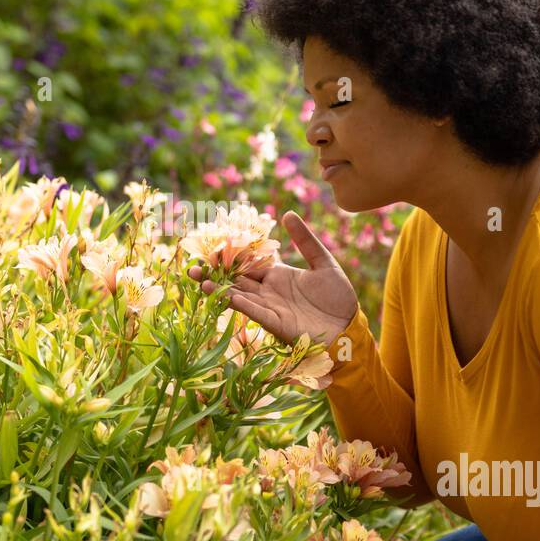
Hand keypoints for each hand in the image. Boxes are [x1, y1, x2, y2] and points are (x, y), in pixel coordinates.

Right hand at [187, 211, 358, 348]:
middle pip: (236, 279)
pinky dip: (239, 303)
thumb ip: (305, 240)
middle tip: (191, 265)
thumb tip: (287, 213)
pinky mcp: (275, 323)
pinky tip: (225, 295)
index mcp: (277, 275)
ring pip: (238, 295)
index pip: (249, 262)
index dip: (231, 255)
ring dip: (219, 288)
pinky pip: (254, 311)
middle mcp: (268, 291)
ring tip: (198, 280)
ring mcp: (270, 307)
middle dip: (214, 273)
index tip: (212, 245)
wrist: (348, 327)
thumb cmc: (338, 297)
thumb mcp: (323, 262)